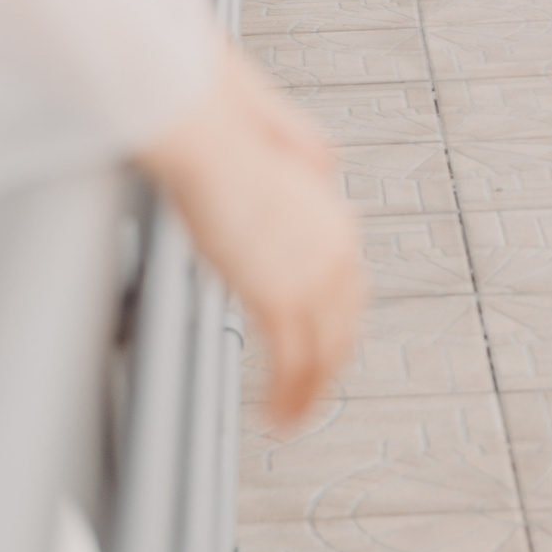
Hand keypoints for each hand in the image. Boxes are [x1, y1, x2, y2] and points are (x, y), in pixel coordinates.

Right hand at [141, 46, 363, 426]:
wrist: (204, 132)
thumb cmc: (224, 132)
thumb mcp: (280, 149)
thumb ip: (303, 171)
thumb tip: (318, 171)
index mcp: (334, 218)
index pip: (348, 289)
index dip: (334, 324)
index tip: (320, 346)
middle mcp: (336, 249)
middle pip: (343, 326)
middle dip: (327, 366)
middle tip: (309, 395)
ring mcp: (312, 275)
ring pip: (323, 353)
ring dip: (308, 393)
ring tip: (291, 419)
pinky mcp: (280, 294)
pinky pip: (293, 363)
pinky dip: (288, 397)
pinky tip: (276, 416)